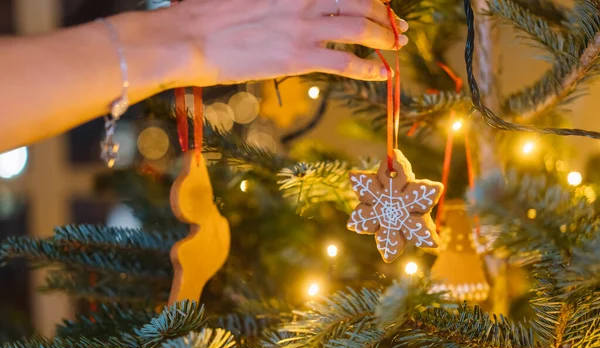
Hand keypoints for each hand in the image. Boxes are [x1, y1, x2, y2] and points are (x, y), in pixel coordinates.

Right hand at [157, 0, 408, 86]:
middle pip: (359, 2)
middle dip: (384, 14)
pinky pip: (344, 61)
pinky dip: (368, 67)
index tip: (381, 3)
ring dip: (384, 37)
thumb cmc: (209, 12)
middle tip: (398, 27)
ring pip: (358, 28)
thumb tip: (300, 6)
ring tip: (398, 46)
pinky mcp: (298, 56)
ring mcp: (303, 26)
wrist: (190, 37)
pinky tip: (383, 73)